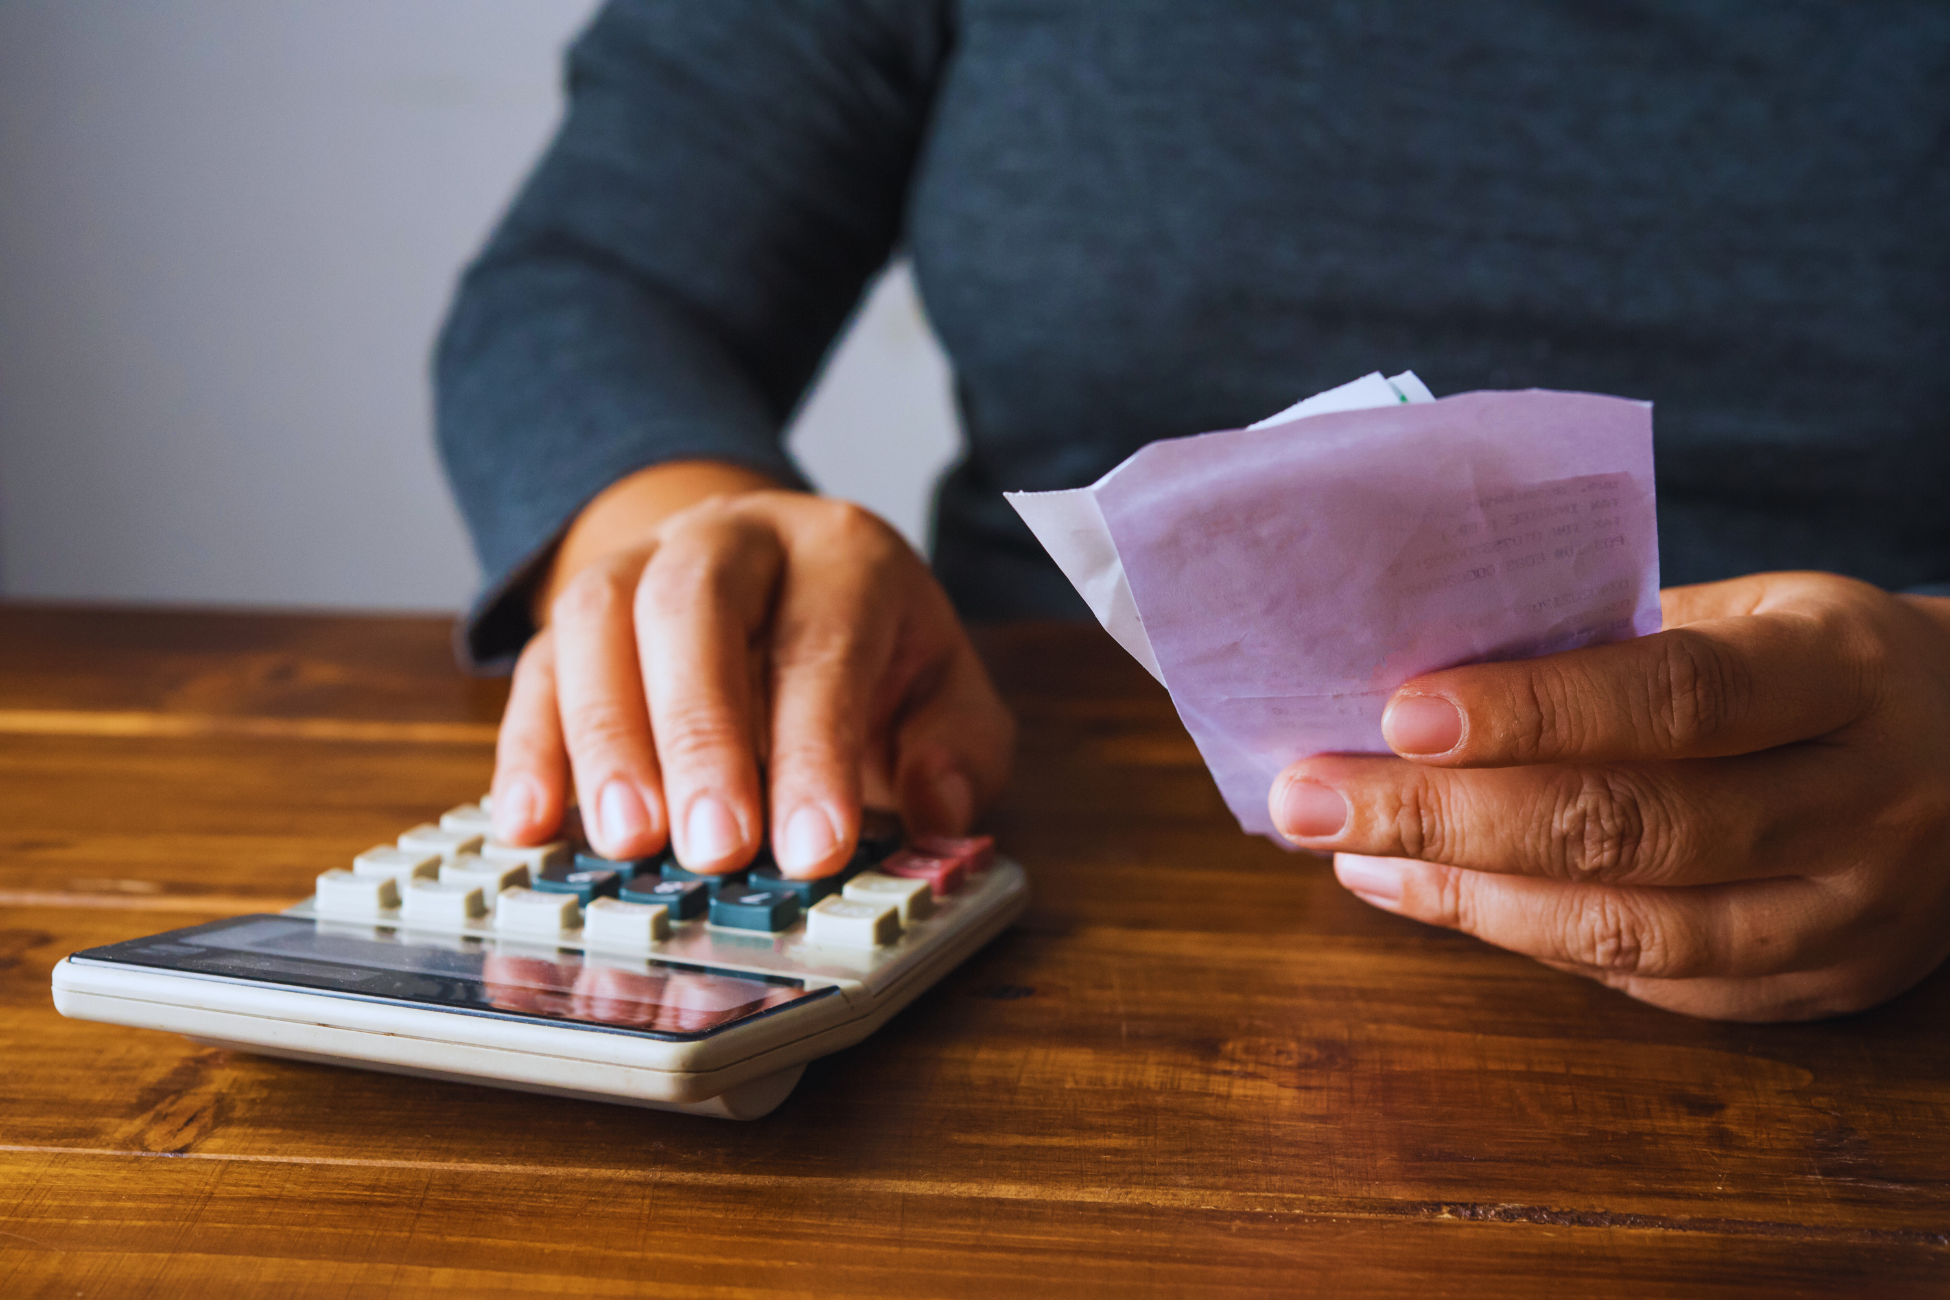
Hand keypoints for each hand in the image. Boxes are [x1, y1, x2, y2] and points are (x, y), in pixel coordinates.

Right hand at [489, 462, 1014, 879]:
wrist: (774, 575)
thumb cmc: (868, 650)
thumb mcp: (943, 690)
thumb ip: (958, 749)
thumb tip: (938, 810)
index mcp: (841, 553)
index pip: (823, 642)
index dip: (815, 749)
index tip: (811, 851)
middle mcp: (734, 537)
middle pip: (695, 605)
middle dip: (700, 732)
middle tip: (713, 849)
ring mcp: (640, 562)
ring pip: (598, 616)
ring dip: (606, 736)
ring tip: (627, 841)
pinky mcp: (570, 616)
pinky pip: (535, 664)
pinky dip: (528, 746)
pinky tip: (531, 824)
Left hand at [1269, 572, 1949, 1021]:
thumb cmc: (1824, 667)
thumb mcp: (1760, 614)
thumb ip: (1619, 641)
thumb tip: (1426, 664)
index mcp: (1844, 672)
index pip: (1677, 698)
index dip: (1536, 710)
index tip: (1400, 712)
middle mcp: (1863, 805)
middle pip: (1635, 828)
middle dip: (1448, 818)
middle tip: (1312, 797)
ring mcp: (1848, 917)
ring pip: (1633, 931)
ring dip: (1464, 896)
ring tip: (1347, 852)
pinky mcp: (1818, 990)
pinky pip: (1649, 984)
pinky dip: (1523, 940)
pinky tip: (1429, 898)